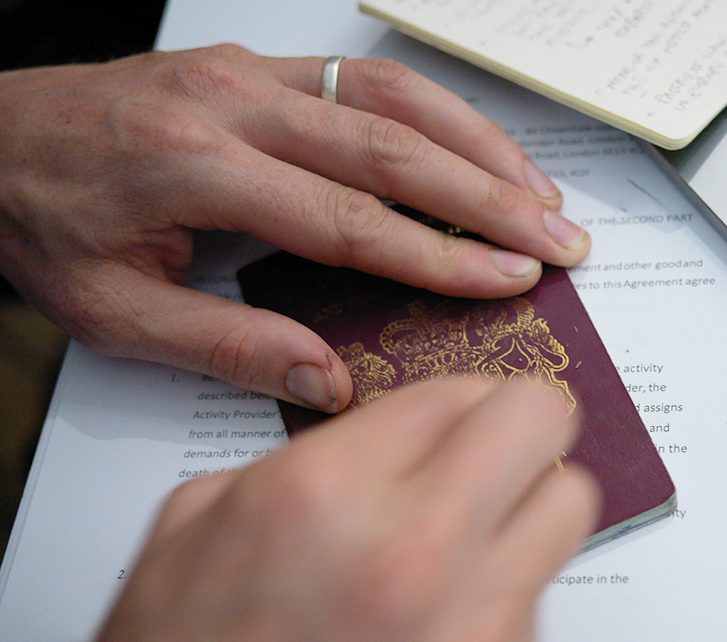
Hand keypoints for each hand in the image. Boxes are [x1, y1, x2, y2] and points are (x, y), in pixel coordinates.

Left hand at [0, 45, 590, 411]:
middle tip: (560, 240)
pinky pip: (366, 77)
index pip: (347, 219)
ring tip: (544, 196)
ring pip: (392, 97)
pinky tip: (481, 148)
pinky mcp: (258, 65)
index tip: (508, 282)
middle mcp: (231, 103)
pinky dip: (439, 112)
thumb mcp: (110, 311)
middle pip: (391, 147)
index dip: (439, 255)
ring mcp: (248, 72)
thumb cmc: (42, 220)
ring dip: (480, 145)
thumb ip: (223, 344)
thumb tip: (326, 377)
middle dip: (490, 198)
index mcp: (193, 167)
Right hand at [8, 377, 598, 641]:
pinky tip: (443, 626)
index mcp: (322, 496)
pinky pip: (538, 606)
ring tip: (480, 531)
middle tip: (497, 445)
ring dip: (531, 502)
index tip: (454, 414)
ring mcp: (472, 638)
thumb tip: (396, 435)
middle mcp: (412, 556)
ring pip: (571, 507)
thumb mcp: (193, 531)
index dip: (457, 397)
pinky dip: (504, 596)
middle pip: (541, 422)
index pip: (455, 391)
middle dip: (522, 424)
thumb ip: (308, 460)